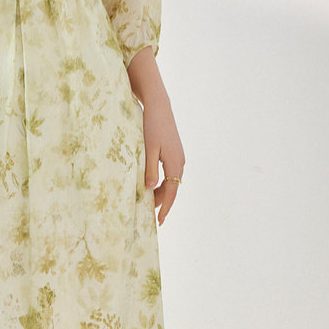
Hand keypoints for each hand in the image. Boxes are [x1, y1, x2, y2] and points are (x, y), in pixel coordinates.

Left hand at [141, 88, 185, 226]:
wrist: (159, 107)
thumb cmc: (151, 126)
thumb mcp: (148, 149)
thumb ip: (149, 169)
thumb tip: (150, 188)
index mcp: (174, 164)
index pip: (171, 192)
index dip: (165, 208)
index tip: (159, 221)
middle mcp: (180, 162)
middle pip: (172, 189)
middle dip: (162, 202)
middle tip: (149, 213)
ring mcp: (179, 157)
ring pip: (172, 181)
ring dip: (161, 191)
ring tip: (148, 200)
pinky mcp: (175, 152)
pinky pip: (171, 173)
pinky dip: (163, 182)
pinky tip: (153, 183)